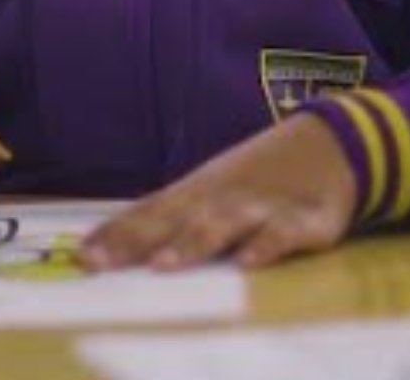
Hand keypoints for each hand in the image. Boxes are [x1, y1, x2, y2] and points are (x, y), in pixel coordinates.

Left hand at [81, 112, 357, 271]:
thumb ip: (165, 218)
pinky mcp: (304, 221)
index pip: (148, 214)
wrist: (329, 144)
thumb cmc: (257, 178)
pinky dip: (266, 246)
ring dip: (193, 243)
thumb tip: (105, 244)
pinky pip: (284, 235)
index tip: (80, 257)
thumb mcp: (209, 192)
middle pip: (175, 221)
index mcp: (198, 194)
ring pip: (223, 225)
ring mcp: (262, 207)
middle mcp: (222, 199)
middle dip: (138, 242)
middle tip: (102, 264)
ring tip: (163, 265)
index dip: (115, 235)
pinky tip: (248, 262)